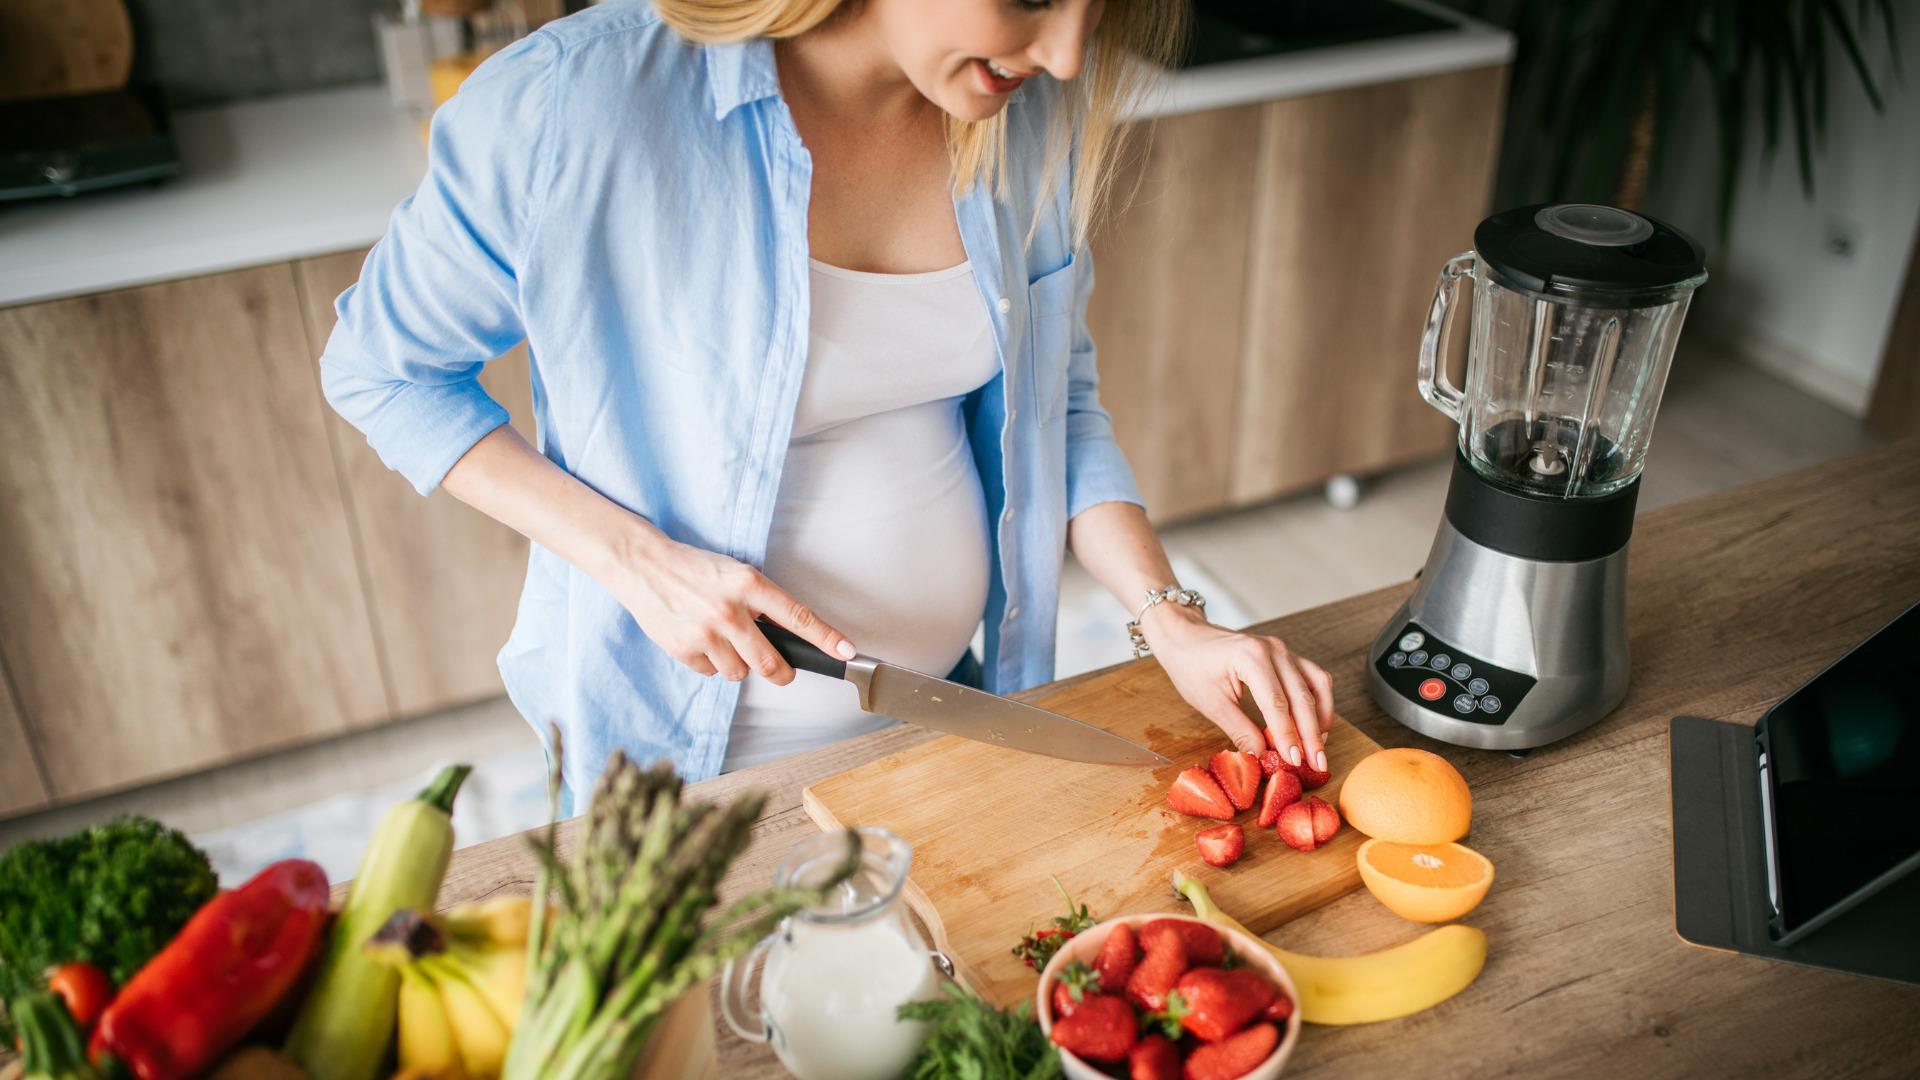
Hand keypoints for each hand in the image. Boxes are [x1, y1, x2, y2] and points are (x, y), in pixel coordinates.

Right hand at [604, 527, 855, 682]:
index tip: (846, 652)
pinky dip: (710, 663)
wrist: (643, 565)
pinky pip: (711, 673)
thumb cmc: (694, 568)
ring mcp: (706, 633)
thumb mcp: (735, 573)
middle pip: (771, 663)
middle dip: (782, 673)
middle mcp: (730, 611)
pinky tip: (699, 640)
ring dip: (738, 664)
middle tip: (783, 671)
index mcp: (749, 585)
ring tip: (722, 640)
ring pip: (740, 673)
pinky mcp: (684, 649)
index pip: (797, 616)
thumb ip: (761, 603)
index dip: (825, 637)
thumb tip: (789, 634)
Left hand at [1139, 602, 1335, 771]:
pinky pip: (1313, 677)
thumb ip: (1240, 730)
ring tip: (1318, 746)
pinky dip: (1318, 701)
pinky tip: (1316, 723)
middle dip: (1311, 734)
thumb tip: (1263, 757)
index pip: (1277, 703)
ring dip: (1322, 717)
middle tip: (1317, 763)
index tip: (1296, 761)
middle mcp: (1273, 650)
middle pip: (1302, 697)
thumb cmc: (1192, 666)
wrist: (1186, 637)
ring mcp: (1283, 650)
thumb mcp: (1211, 703)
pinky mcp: (1286, 656)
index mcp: (1251, 657)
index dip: (1288, 735)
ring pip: (1316, 684)